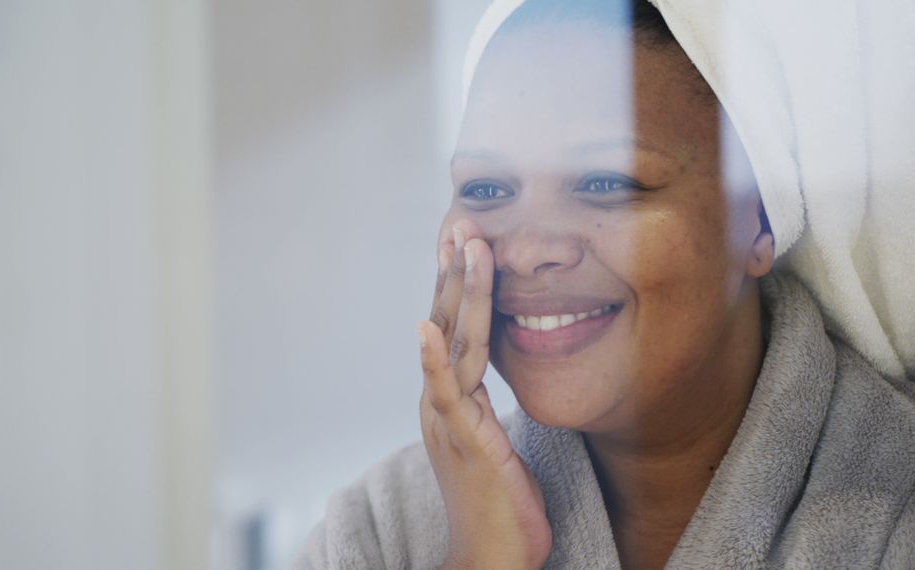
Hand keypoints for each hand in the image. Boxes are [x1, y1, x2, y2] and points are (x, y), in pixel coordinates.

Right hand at [418, 220, 551, 569]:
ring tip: (466, 248)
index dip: (462, 287)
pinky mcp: (461, 440)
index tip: (469, 244)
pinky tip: (428, 325)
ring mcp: (448, 419)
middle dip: (458, 273)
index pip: (457, 332)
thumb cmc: (499, 509)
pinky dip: (434, 357)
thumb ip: (487, 412)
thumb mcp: (496, 447)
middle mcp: (443, 403)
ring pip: (454, 344)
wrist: (490, 560)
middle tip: (465, 223)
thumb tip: (491, 386)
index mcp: (454, 402)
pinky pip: (446, 391)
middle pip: (450, 325)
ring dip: (459, 294)